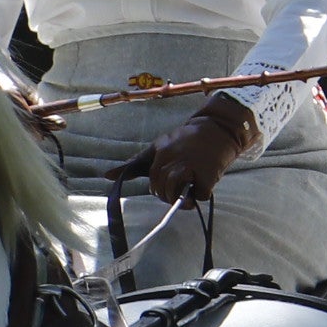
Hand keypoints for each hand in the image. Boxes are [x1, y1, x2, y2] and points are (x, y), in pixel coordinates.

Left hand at [140, 90, 259, 205]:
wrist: (218, 129)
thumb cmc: (186, 142)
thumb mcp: (158, 148)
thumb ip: (135, 164)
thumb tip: (107, 176)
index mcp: (160, 152)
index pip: (152, 181)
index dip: (159, 187)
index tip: (165, 186)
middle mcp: (172, 159)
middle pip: (161, 190)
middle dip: (169, 194)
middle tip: (181, 187)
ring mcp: (190, 166)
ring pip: (175, 194)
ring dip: (182, 198)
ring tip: (189, 188)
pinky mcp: (207, 175)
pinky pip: (199, 196)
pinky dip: (201, 195)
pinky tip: (204, 182)